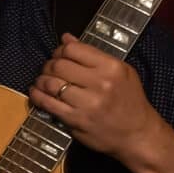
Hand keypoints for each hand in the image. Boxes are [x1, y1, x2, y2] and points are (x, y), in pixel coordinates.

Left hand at [27, 34, 167, 167]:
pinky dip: (37, 96)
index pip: (74, 49)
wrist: (137, 134)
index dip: (60, 50)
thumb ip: (93, 54)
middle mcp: (100, 83)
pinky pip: (48, 103)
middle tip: (48, 69)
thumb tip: (66, 38)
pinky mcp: (76, 120)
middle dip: (48, 65)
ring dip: (41, 80)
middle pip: (59, 65)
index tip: (58, 56)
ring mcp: (87, 103)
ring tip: (42, 81)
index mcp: (111, 67)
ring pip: (50, 83)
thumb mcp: (121, 72)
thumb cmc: (130, 100)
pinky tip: (36, 93)